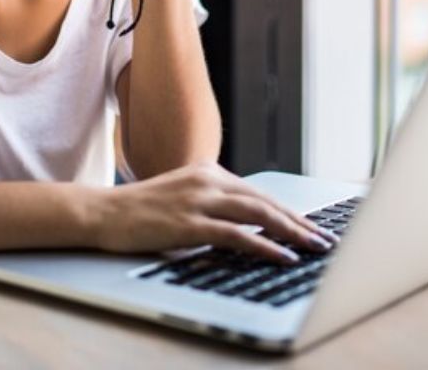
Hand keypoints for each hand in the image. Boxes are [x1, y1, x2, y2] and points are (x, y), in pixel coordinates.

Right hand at [89, 161, 340, 263]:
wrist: (103, 213)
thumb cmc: (140, 212)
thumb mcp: (182, 199)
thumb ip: (212, 205)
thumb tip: (246, 226)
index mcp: (208, 171)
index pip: (259, 194)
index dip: (289, 213)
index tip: (312, 228)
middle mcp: (208, 180)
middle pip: (266, 201)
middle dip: (300, 222)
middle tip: (325, 240)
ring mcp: (198, 199)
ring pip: (258, 213)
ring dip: (292, 232)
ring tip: (315, 248)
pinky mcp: (188, 222)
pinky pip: (236, 234)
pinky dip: (264, 245)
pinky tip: (283, 255)